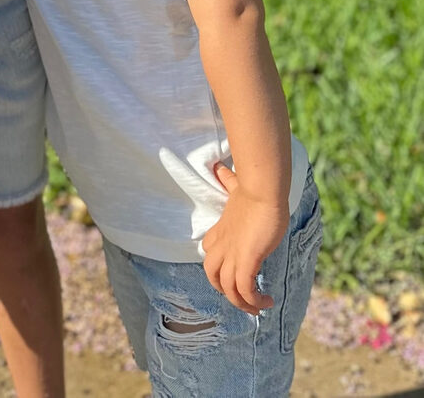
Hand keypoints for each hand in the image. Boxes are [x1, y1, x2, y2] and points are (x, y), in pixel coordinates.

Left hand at [201, 164, 288, 314]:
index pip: (208, 251)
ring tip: (257, 307)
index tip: (235, 269)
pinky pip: (244, 290)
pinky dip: (252, 301)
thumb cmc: (254, 189)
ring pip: (227, 288)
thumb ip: (228, 182)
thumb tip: (219, 167)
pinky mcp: (246, 259)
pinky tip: (266, 301)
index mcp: (221, 229)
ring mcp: (233, 253)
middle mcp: (223, 244)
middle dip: (224, 289)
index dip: (217, 264)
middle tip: (242, 295)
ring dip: (241, 303)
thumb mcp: (237, 186)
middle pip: (212, 274)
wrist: (262, 189)